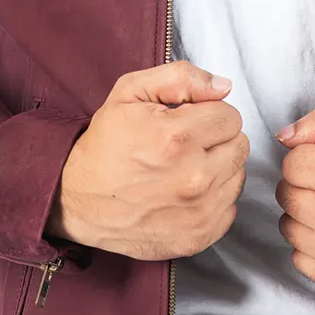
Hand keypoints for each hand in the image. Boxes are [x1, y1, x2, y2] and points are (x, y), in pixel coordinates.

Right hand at [48, 60, 249, 260]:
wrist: (75, 201)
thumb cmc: (103, 146)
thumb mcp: (129, 93)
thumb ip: (180, 78)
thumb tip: (223, 87)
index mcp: (178, 137)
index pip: (231, 116)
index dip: (209, 114)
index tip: (188, 122)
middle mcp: (193, 177)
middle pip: (239, 145)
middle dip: (216, 140)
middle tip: (186, 146)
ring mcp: (198, 211)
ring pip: (237, 176)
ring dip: (217, 169)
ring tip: (184, 169)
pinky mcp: (198, 237)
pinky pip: (230, 208)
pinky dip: (214, 200)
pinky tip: (186, 194)